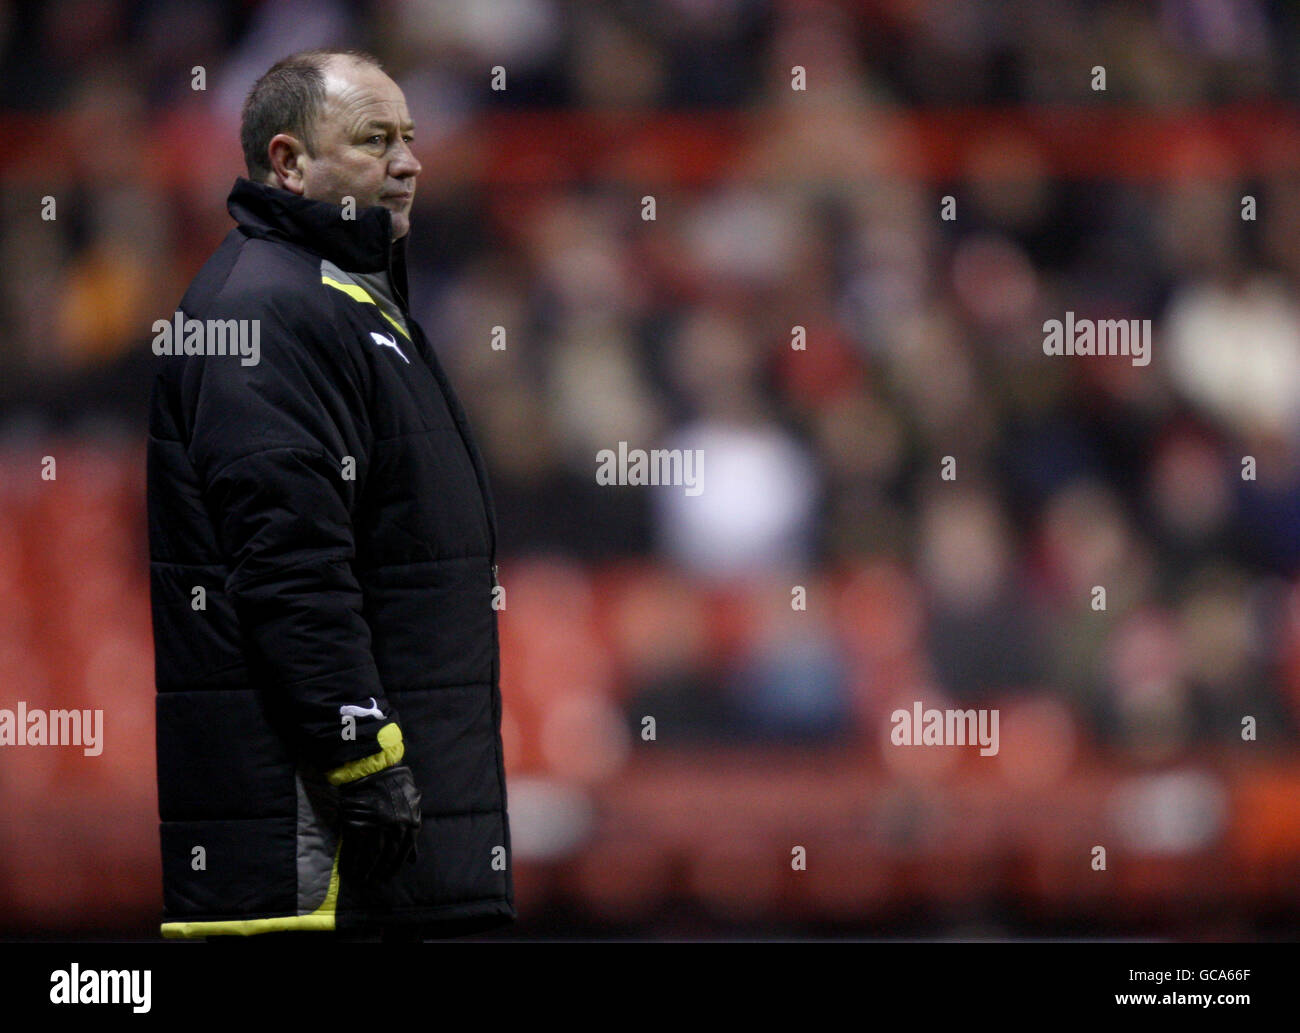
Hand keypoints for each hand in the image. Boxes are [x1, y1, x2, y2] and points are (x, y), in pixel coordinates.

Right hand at [337, 764, 421, 882]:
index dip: (395, 866)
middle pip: (389, 856)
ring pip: (373, 856)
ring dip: (367, 870)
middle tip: (374, 882)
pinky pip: (357, 848)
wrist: (373, 769)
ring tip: (363, 879)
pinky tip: (351, 869)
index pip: (403, 852)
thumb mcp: (412, 804)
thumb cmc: (395, 784)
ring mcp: (378, 827)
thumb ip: (413, 831)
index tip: (388, 876)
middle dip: (381, 871)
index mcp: (412, 823)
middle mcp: (397, 828)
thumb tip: (413, 859)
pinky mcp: (360, 824)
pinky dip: (354, 861)